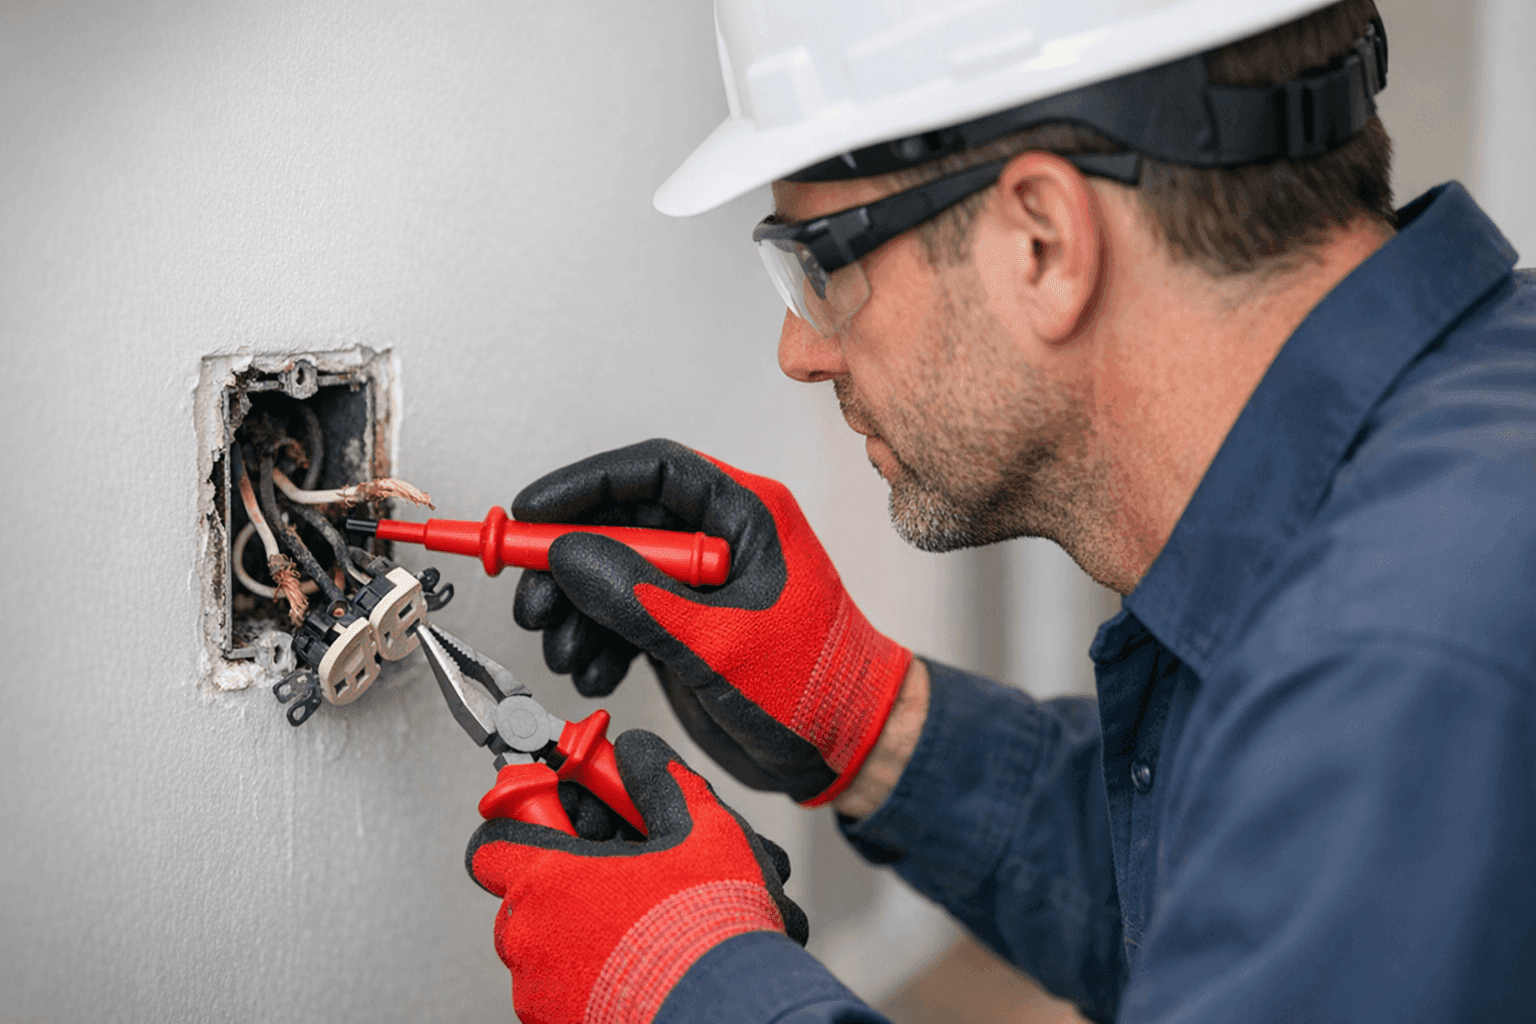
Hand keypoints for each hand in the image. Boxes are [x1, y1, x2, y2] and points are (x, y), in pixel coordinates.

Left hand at [467, 730, 806, 1023]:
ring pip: (547, 943)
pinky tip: (643, 961)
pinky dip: (593, 970)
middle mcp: (531, 942)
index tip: (557, 816)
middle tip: (622, 870)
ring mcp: (542, 993)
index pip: (492, 843)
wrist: (738, 1011)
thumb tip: (640, 755)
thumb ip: (660, 781)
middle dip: (570, 878)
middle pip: (526, 893)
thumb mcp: (701, 829)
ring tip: (642, 921)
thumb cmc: (712, 932)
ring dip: (584, 926)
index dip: (526, 823)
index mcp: (549, 882)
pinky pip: (562, 985)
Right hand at [512, 439, 912, 804]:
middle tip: (533, 601)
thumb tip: (568, 556)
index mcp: (747, 514)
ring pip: (614, 573)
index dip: (583, 485)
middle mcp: (721, 540)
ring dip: (578, 613)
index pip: (652, 471)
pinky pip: (625, 615)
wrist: (848, 749)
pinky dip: (599, 642)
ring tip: (565, 655)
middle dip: (567, 562)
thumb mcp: (718, 644)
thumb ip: (639, 599)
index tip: (530, 512)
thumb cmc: (818, 688)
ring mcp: (702, 585)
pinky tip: (594, 673)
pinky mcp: (688, 626)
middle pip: (621, 524)